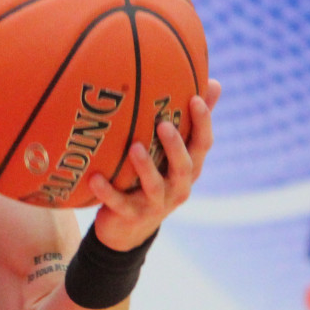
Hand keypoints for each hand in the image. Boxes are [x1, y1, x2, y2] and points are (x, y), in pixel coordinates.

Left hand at [90, 79, 220, 248]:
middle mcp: (178, 186)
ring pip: (154, 186)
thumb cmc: (154, 178)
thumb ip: (190, 122)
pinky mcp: (131, 216)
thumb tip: (215, 82)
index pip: (203, 145)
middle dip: (175, 146)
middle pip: (184, 166)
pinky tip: (94, 179)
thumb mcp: (172, 153)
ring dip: (145, 167)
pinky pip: (119, 203)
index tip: (195, 98)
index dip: (203, 123)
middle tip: (164, 124)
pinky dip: (107, 192)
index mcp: (189, 168)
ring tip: (134, 147)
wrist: (129, 228)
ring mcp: (156, 203)